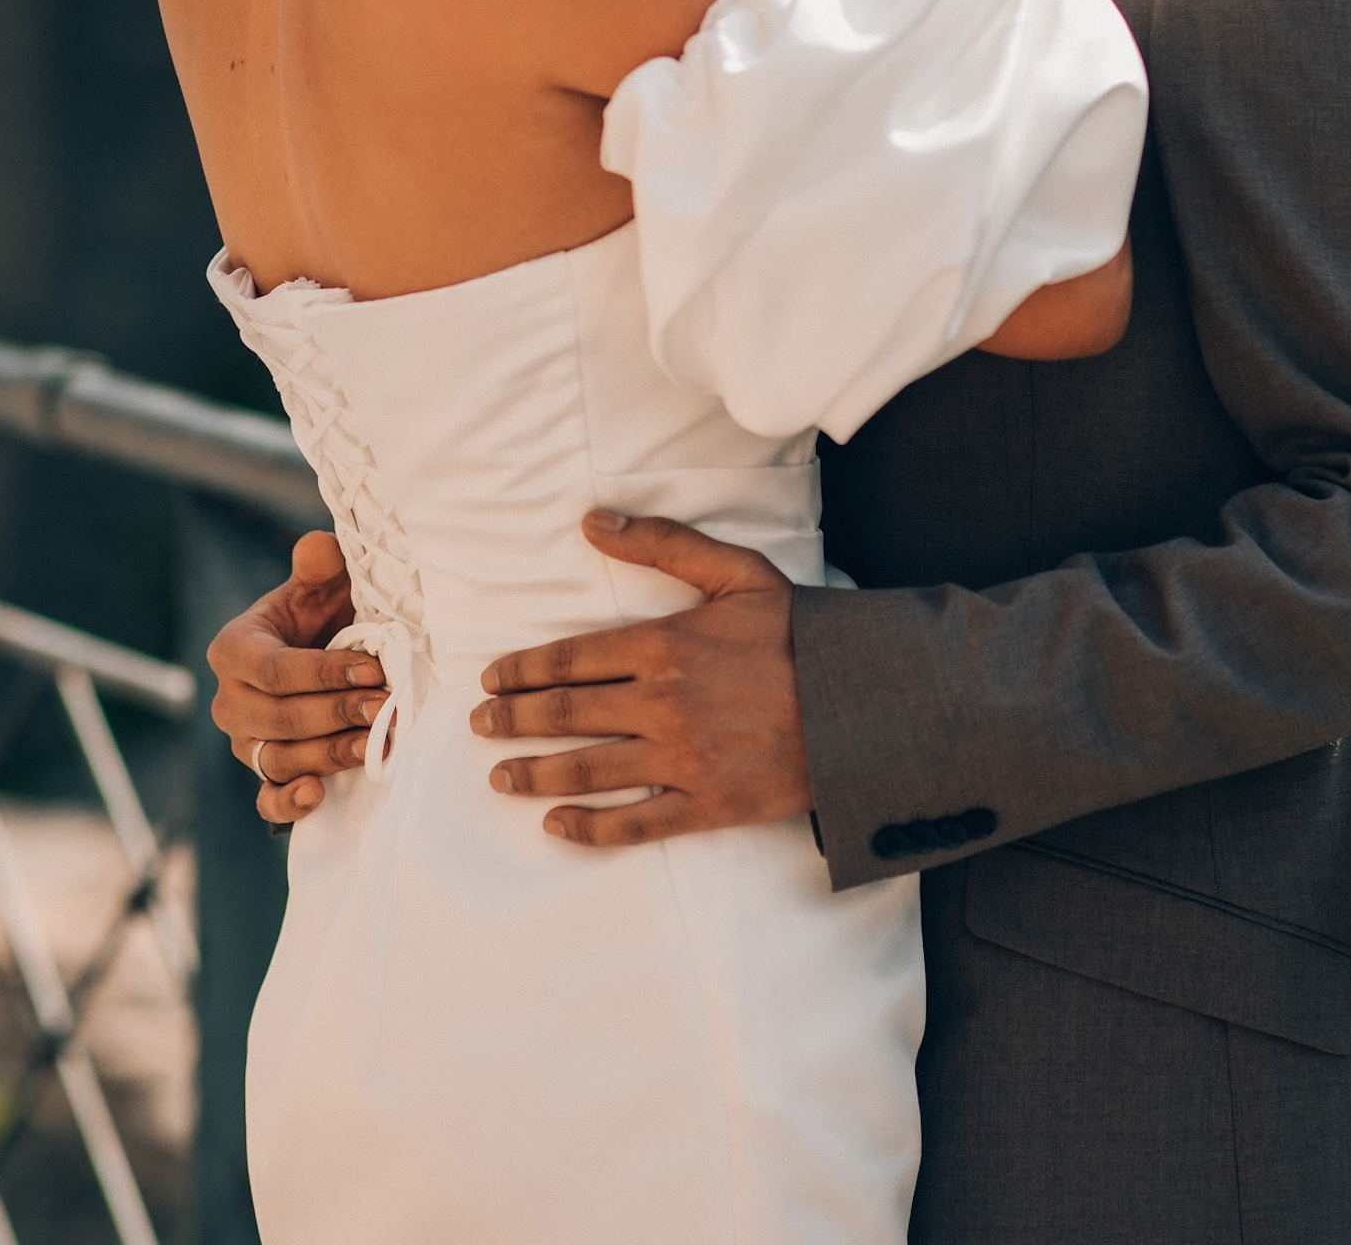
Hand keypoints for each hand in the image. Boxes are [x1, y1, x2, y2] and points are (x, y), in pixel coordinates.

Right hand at [207, 530, 385, 824]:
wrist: (330, 650)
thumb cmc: (325, 612)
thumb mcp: (322, 583)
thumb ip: (318, 565)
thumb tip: (319, 549)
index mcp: (235, 649)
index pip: (274, 670)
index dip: (324, 673)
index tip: (373, 670)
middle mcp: (231, 700)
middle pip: (279, 718)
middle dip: (337, 713)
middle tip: (387, 707)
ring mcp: (245, 742)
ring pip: (280, 758)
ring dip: (331, 754)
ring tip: (377, 742)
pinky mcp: (265, 774)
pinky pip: (267, 800)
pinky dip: (288, 802)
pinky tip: (318, 794)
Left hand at [472, 513, 808, 846]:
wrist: (870, 703)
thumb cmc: (805, 633)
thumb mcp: (738, 572)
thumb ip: (663, 543)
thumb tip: (591, 521)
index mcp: (666, 644)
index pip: (572, 658)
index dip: (523, 671)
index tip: (491, 680)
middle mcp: (664, 705)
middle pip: (567, 714)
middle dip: (515, 720)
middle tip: (480, 726)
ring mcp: (683, 761)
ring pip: (589, 770)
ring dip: (535, 773)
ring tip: (500, 775)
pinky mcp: (709, 806)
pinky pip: (635, 825)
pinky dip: (589, 829)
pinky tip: (556, 825)